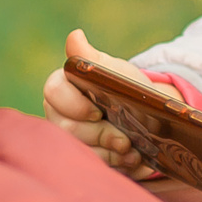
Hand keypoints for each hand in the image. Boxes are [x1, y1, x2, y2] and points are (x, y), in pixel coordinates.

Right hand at [42, 28, 178, 173]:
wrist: (148, 114)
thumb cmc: (124, 86)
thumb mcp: (114, 71)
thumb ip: (92, 59)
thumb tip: (75, 36)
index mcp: (62, 88)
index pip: (54, 92)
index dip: (75, 105)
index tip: (98, 111)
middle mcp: (58, 114)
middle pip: (67, 128)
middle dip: (100, 135)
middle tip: (125, 140)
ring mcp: (71, 138)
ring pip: (81, 150)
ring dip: (109, 153)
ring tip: (132, 152)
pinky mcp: (86, 158)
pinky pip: (93, 166)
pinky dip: (115, 165)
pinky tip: (133, 161)